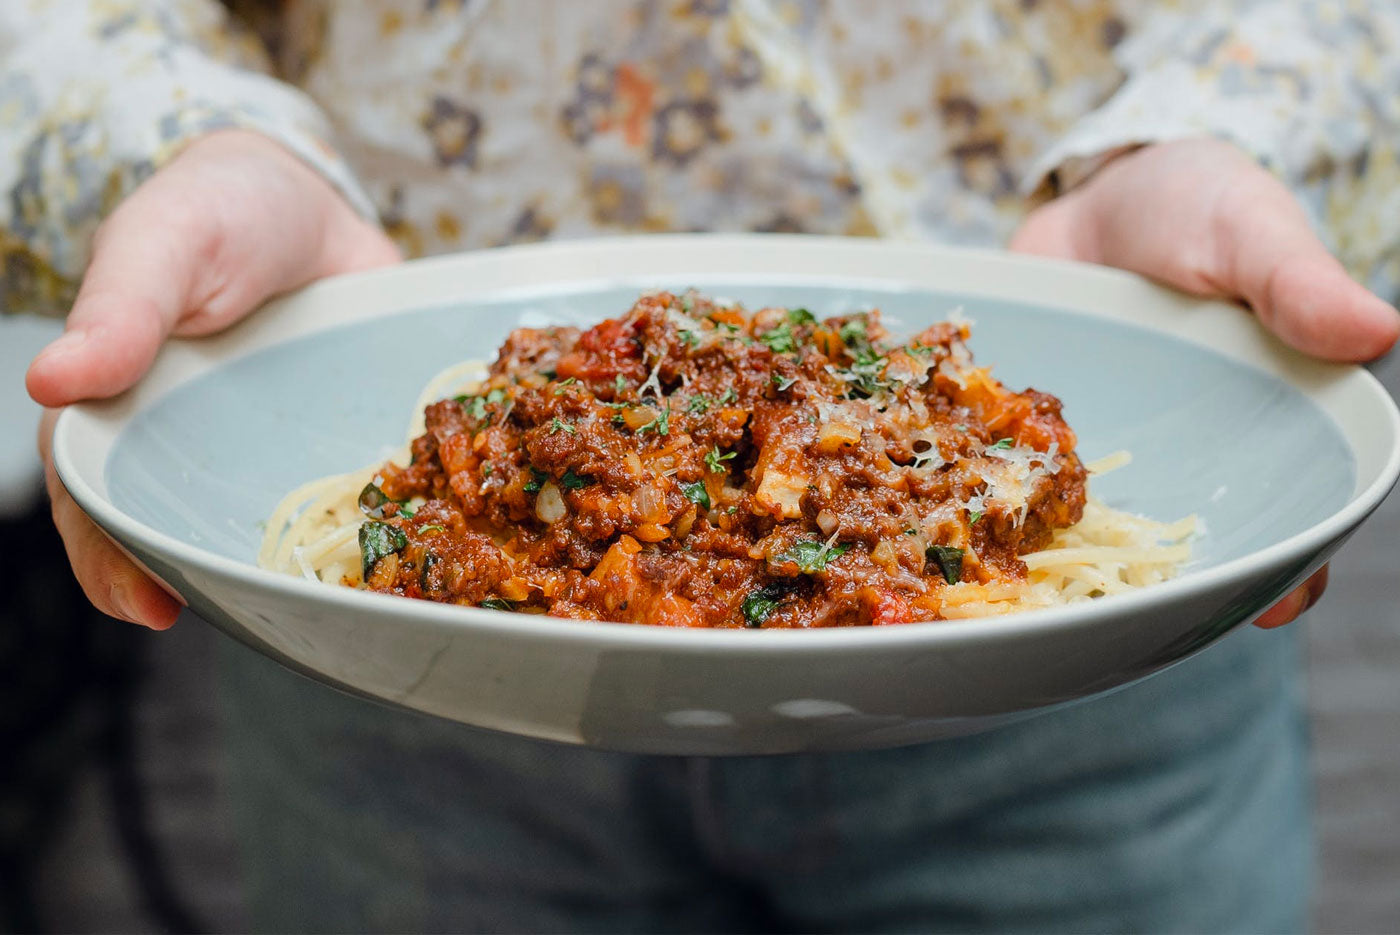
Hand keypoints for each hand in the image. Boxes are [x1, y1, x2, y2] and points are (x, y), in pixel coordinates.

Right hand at [28, 130, 399, 628]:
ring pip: (274, 524)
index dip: (112, 557)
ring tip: (325, 609)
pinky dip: (370, 521)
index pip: (102, 498)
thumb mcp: (162, 244)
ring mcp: (273, 450)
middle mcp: (198, 447)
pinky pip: (350, 488)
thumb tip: (51, 379)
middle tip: (245, 618)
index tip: (147, 605)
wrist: (306, 198)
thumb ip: (119, 308)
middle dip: (209, 579)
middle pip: (189, 528)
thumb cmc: (213, 211)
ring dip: (293, 566)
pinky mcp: (339, 437)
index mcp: (127, 411)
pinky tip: (401, 548)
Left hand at [1011, 138, 1399, 627]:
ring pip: (1072, 528)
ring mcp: (1091, 454)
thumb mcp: (1250, 231)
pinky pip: (996, 473)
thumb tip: (1379, 330)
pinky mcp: (1021, 434)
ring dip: (1040, 556)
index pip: (1282, 519)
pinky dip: (968, 493)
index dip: (1281, 569)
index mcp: (1251, 434)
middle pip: (1163, 545)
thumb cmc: (1200, 205)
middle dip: (1137, 583)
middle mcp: (1171, 463)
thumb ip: (1295, 282)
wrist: (1099, 188)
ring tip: (1007, 591)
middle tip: (1107, 611)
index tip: (1265, 604)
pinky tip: (935, 516)